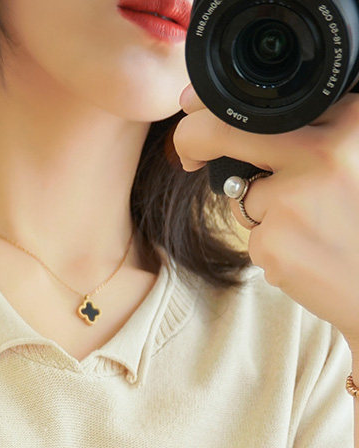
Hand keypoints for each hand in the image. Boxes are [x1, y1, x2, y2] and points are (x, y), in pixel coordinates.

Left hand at [173, 83, 358, 349]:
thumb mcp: (356, 161)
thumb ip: (317, 139)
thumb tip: (233, 123)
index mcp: (351, 122)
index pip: (269, 109)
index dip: (227, 112)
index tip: (200, 110)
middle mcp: (323, 153)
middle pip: (227, 132)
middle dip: (194, 138)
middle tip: (189, 154)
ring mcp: (295, 199)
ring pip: (243, 195)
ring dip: (264, 212)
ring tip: (317, 230)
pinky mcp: (273, 243)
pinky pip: (253, 236)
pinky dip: (274, 247)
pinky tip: (311, 256)